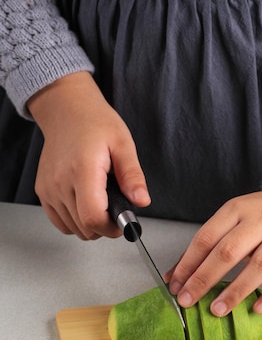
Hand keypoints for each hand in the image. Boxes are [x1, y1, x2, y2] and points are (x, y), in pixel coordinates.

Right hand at [27, 72, 150, 239]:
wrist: (66, 110)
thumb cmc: (94, 123)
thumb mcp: (123, 144)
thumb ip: (133, 176)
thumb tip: (141, 201)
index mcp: (83, 170)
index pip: (92, 218)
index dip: (111, 228)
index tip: (123, 221)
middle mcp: (60, 182)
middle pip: (84, 228)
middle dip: (105, 226)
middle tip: (116, 207)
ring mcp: (48, 189)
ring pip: (73, 228)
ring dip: (90, 224)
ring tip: (101, 201)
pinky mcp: (42, 192)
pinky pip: (60, 222)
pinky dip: (75, 221)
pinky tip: (86, 203)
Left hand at [167, 191, 261, 314]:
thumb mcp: (233, 221)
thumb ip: (206, 247)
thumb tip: (174, 277)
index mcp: (237, 209)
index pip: (207, 237)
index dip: (188, 263)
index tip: (175, 286)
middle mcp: (261, 220)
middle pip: (229, 251)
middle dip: (204, 278)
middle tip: (188, 301)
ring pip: (259, 266)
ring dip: (235, 291)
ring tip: (217, 310)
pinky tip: (256, 309)